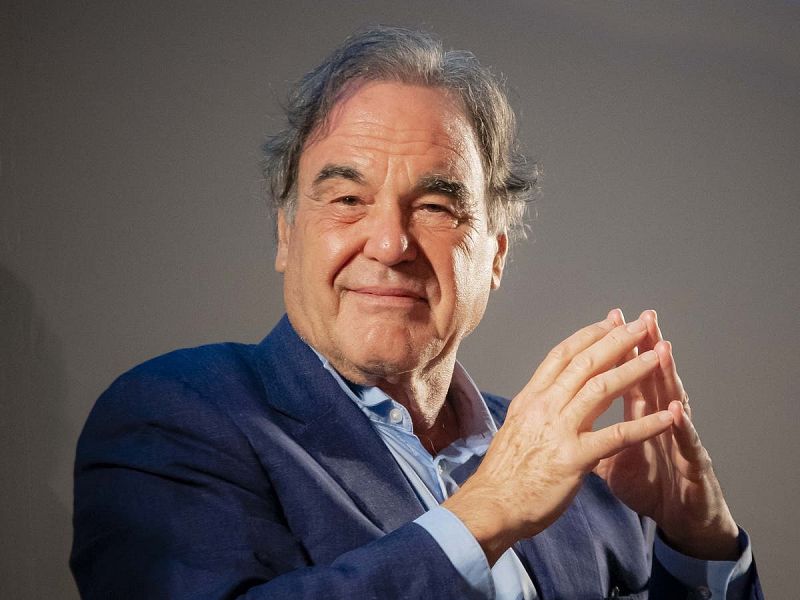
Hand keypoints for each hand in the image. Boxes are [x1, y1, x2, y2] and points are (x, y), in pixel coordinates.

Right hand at [443, 313, 673, 563]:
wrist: (491, 505)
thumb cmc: (503, 473)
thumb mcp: (517, 428)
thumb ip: (538, 409)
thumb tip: (555, 395)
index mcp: (531, 398)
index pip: (562, 356)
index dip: (589, 335)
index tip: (611, 320)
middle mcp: (544, 405)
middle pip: (586, 362)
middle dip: (617, 339)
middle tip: (642, 323)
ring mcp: (559, 429)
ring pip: (602, 388)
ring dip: (635, 369)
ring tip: (660, 355)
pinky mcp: (574, 457)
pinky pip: (617, 435)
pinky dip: (647, 424)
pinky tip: (670, 415)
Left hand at [594, 309, 739, 559]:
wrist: (681, 519)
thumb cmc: (650, 486)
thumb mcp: (613, 458)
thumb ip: (594, 433)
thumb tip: (565, 418)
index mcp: (640, 415)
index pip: (626, 374)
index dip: (619, 349)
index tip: (610, 318)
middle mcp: (662, 420)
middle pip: (652, 377)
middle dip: (646, 347)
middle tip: (643, 317)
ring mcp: (679, 440)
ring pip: (674, 402)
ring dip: (667, 376)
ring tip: (662, 348)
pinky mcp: (694, 467)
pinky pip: (686, 445)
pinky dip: (680, 428)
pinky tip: (677, 411)